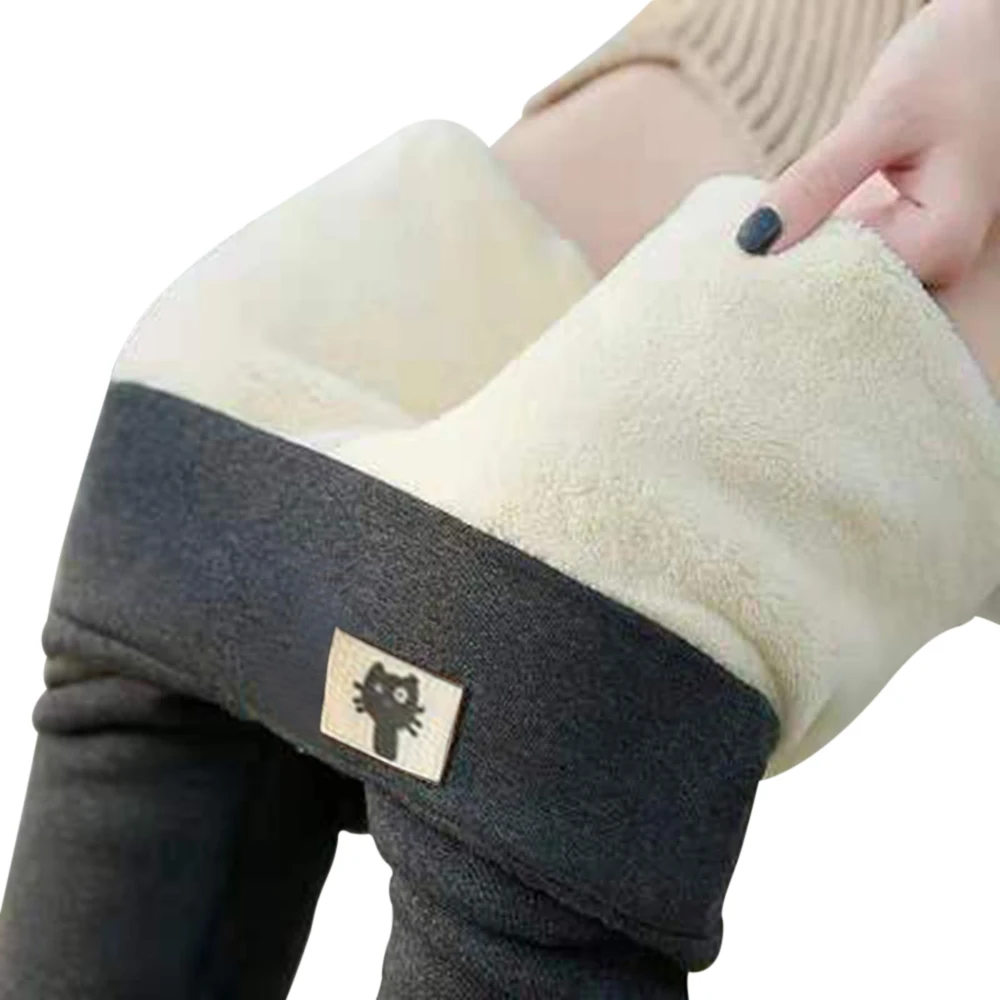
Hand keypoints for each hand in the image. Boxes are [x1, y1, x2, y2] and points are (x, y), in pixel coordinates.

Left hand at [735, 0, 999, 288]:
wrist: (997, 34)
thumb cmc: (958, 62)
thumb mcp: (880, 117)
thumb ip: (817, 181)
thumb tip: (751, 243)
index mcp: (940, 246)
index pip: (841, 286)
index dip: (784, 279)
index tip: (732, 274)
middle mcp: (938, 264)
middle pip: (842, 290)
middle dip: (787, 277)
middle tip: (727, 269)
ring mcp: (922, 252)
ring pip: (840, 274)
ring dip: (795, 260)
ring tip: (743, 257)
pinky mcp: (903, 234)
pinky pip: (846, 252)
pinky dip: (811, 242)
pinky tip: (775, 233)